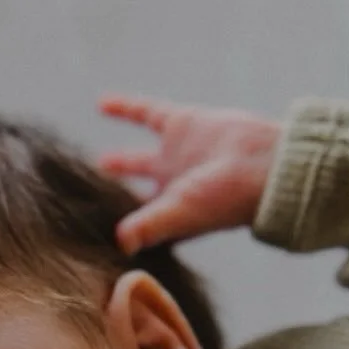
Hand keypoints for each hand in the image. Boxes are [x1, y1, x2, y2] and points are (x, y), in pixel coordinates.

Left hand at [98, 95, 281, 253]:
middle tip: (89, 202)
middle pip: (134, 194)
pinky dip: (125, 107)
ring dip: (120, 162)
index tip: (82, 230)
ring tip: (97, 164)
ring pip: (139, 159)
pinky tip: (101, 103)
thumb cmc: (226, 197)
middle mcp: (171, 188)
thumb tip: (119, 245)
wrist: (265, 161)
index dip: (111, 224)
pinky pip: (146, 113)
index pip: (132, 222)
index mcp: (168, 214)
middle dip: (115, 198)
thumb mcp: (180, 213)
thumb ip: (147, 226)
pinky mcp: (181, 124)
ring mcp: (175, 156)